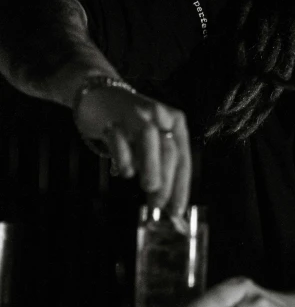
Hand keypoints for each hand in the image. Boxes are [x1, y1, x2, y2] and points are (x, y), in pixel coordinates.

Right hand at [75, 85, 190, 215]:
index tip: (177, 211)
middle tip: (158, 205)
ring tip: (148, 188)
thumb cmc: (129, 127)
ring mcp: (135, 113)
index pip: (183, 158)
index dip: (181, 187)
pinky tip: (125, 172)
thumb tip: (165, 205)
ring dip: (150, 167)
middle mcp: (159, 115)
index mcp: (175, 122)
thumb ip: (159, 170)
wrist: (99, 96)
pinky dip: (124, 158)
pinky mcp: (112, 117)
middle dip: (166, 182)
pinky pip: (120, 139)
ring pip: (149, 139)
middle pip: (169, 150)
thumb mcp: (150, 144)